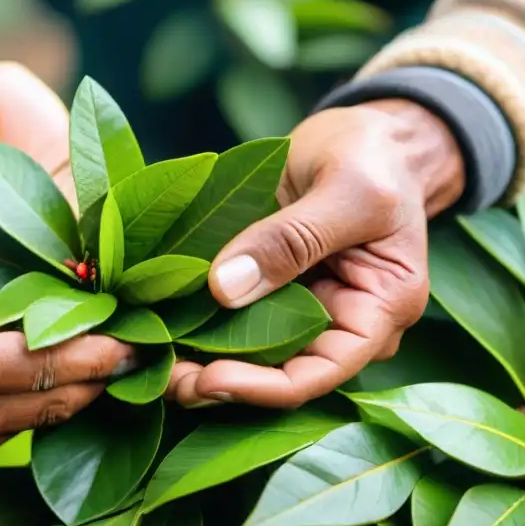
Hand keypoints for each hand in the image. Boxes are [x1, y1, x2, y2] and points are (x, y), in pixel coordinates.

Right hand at [0, 275, 134, 462]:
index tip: (143, 338)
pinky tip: (63, 384)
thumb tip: (36, 315)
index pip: (58, 360)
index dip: (107, 350)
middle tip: (143, 351)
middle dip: (107, 376)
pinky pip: (20, 428)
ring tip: (112, 364)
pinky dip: (48, 405)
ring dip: (82, 392)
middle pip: (65, 399)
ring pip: (47, 419)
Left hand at [168, 100, 465, 408]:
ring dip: (197, 360)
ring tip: (146, 354)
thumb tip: (225, 289)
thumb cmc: (376, 158)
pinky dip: (192, 322)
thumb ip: (292, 238)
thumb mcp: (348, 188)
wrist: (367, 137)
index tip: (209, 379)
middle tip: (161, 375)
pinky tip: (154, 321)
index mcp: (378, 312)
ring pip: (247, 353)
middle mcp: (339, 324)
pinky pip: (229, 316)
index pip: (320, 373)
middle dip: (218, 381)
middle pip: (276, 375)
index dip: (262, 388)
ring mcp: (300, 308)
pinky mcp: (266, 288)